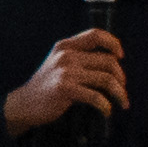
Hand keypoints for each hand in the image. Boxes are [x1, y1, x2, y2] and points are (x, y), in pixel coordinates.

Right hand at [5, 31, 129, 130]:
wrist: (24, 103)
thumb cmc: (47, 86)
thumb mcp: (59, 63)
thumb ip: (79, 57)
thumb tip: (112, 63)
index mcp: (66, 46)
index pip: (96, 35)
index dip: (113, 43)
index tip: (120, 56)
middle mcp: (66, 55)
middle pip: (108, 61)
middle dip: (121, 78)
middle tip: (122, 89)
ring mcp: (65, 71)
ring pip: (106, 79)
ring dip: (120, 93)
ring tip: (122, 103)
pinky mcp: (65, 88)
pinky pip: (96, 97)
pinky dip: (106, 106)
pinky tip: (107, 111)